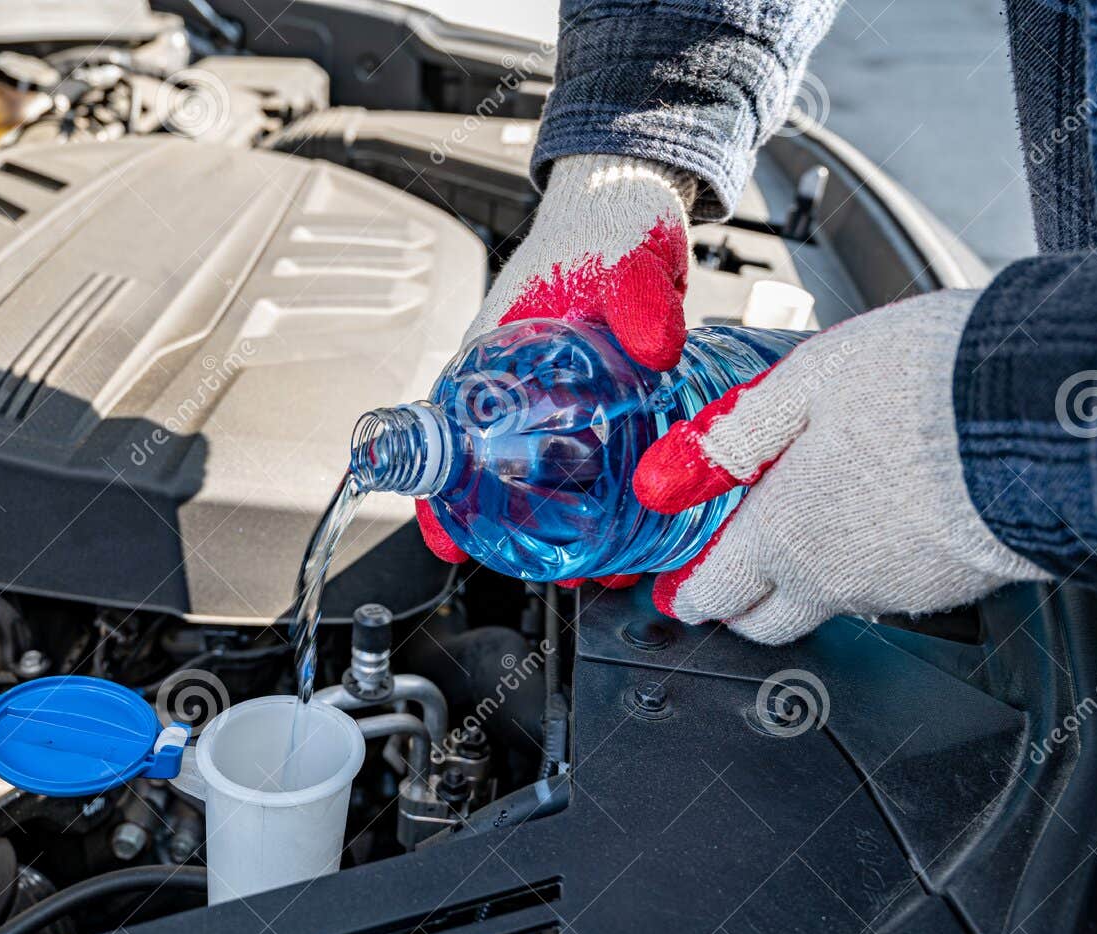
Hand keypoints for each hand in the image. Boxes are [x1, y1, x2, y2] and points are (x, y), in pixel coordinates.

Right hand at [418, 153, 694, 587]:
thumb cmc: (607, 222)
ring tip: (619, 561)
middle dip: (527, 533)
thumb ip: (639, 299)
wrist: (638, 205)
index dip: (440, 499)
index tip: (451, 543)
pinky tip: (645, 523)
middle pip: (498, 481)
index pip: (444, 440)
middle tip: (574, 565)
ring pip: (550, 484)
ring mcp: (555, 404)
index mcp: (491, 359)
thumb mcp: (625, 255)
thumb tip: (656, 346)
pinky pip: (593, 469)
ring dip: (577, 527)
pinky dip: (611, 502)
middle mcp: (514, 390)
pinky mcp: (597, 408)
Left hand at [631, 291, 1047, 643]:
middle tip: (726, 575)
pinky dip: (870, 564)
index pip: (714, 595)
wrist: (1043, 413)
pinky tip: (879, 516)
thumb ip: (731, 437)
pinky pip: (889, 591)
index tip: (677, 589)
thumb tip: (667, 479)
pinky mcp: (949, 588)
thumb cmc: (926, 386)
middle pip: (766, 622)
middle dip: (737, 603)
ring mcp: (895, 592)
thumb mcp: (804, 385)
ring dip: (807, 580)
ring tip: (811, 523)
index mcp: (783, 536)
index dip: (687, 594)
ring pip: (829, 606)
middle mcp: (834, 580)